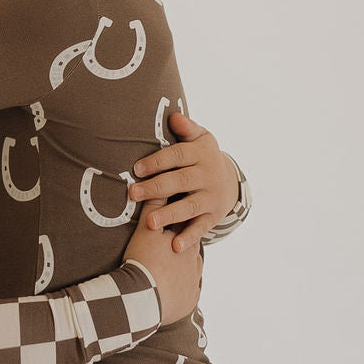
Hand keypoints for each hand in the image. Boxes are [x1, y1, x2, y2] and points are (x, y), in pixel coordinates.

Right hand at [123, 199, 202, 323]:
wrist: (142, 299)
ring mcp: (192, 285)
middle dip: (184, 250)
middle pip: (192, 253)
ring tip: (171, 272)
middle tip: (172, 250)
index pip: (188, 230)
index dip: (180, 226)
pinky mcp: (188, 302)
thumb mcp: (147, 230)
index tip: (173, 225)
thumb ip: (154, 206)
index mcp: (187, 246)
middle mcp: (194, 265)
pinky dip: (181, 293)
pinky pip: (187, 296)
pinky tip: (173, 292)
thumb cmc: (143, 262)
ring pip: (192, 275)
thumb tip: (157, 186)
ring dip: (183, 272)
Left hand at [130, 113, 239, 252]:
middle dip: (156, 188)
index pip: (177, 156)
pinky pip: (200, 228)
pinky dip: (189, 238)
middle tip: (133, 194)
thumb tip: (174, 117)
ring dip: (170, 215)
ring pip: (189, 207)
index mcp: (200, 154)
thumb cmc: (202, 155)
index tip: (137, 168)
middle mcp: (207, 176)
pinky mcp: (212, 216)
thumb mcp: (200, 138)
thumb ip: (186, 129)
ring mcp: (210, 197)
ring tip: (150, 223)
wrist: (230, 180)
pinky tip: (175, 247)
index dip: (157, 162)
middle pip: (179, 182)